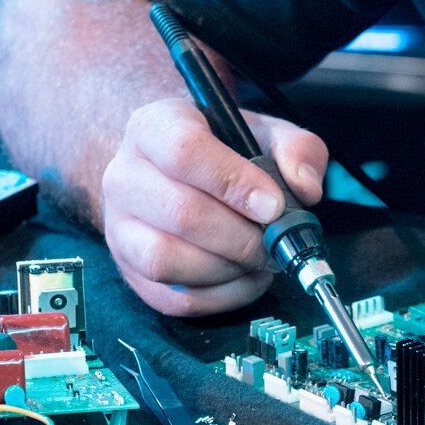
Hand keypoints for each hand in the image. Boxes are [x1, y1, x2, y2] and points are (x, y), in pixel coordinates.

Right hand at [101, 98, 328, 315]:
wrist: (179, 172)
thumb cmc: (226, 151)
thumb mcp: (267, 134)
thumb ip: (298, 148)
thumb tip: (305, 188)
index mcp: (153, 127)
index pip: (184, 152)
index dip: (235, 183)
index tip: (274, 205)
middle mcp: (124, 175)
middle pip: (181, 214)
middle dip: (242, 236)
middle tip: (275, 240)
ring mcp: (119, 226)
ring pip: (166, 260)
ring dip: (228, 268)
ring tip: (260, 258)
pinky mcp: (130, 269)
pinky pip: (174, 297)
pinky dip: (222, 296)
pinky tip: (247, 277)